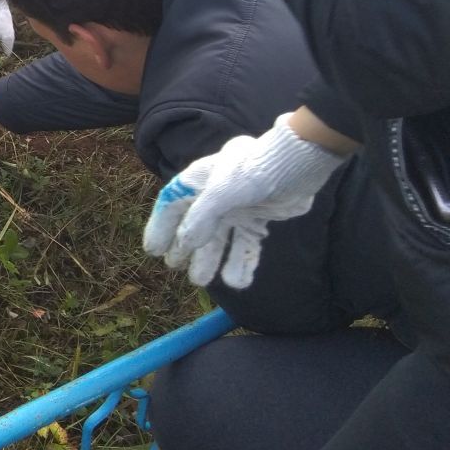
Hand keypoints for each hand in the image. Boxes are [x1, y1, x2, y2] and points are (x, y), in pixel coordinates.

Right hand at [142, 113, 347, 287]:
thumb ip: (202, 217)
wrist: (296, 167)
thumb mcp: (222, 190)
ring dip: (210, 260)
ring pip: (218, 241)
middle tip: (175, 266)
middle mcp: (214, 198)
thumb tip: (184, 243)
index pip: (172, 206)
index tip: (153, 250)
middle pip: (193, 227)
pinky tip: (237, 282)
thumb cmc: (254, 171)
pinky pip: (244, 246)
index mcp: (199, 183)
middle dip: (183, 248)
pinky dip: (240, 263)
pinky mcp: (256, 222)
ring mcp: (236, 211)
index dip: (160, 228)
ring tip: (201, 281)